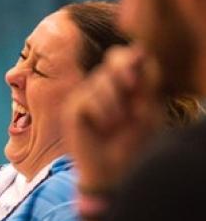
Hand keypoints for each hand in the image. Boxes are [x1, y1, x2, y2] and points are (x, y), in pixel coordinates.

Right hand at [63, 46, 163, 190]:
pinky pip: (87, 99)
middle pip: (113, 60)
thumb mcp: (147, 109)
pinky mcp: (73, 109)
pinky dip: (101, 113)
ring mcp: (85, 96)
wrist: (114, 170)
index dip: (132, 60)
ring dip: (115, 103)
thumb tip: (138, 50)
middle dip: (124, 75)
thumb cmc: (133, 142)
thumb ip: (145, 81)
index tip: (138, 78)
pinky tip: (102, 127)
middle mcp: (102, 85)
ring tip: (115, 124)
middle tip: (130, 95)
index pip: (125, 56)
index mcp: (122, 83)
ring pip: (100, 80)